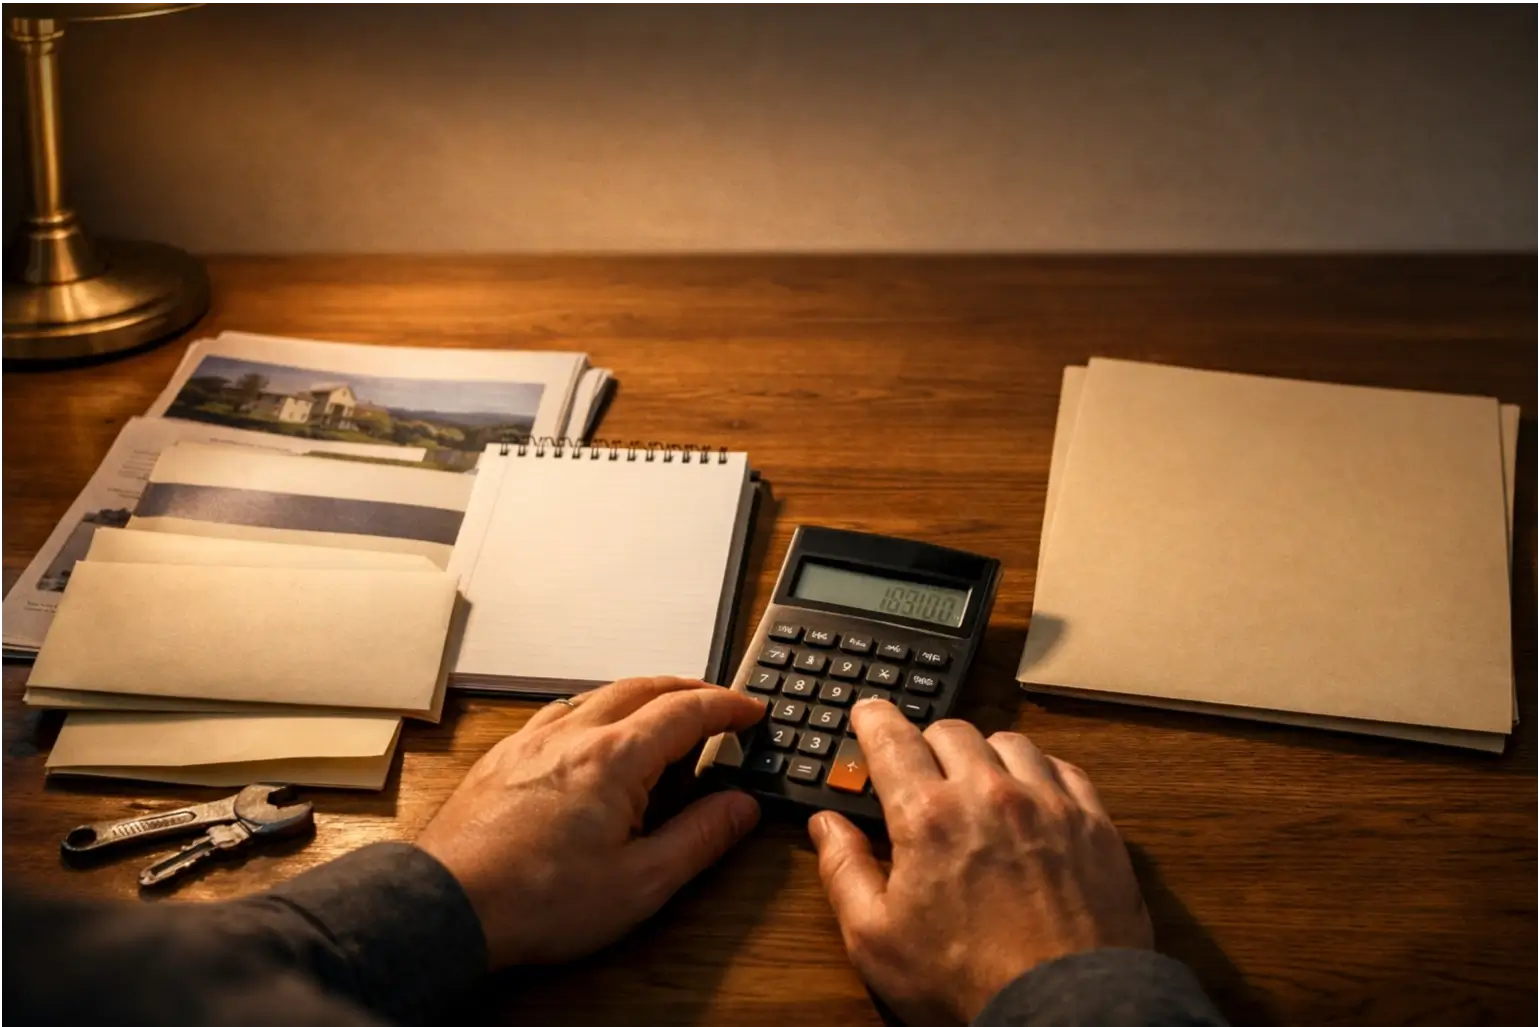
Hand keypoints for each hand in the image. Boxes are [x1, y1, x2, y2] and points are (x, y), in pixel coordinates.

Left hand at [417, 676, 764, 968]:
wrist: (448, 906)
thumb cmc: (536, 901)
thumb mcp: (640, 883)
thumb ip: (699, 838)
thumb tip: (740, 807)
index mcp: (615, 758)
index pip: (687, 711)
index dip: (727, 706)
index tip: (750, 710)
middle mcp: (573, 733)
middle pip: (645, 687)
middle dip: (689, 689)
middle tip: (717, 704)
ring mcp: (534, 739)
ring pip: (600, 693)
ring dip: (642, 695)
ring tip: (663, 715)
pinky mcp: (505, 755)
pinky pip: (561, 711)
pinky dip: (596, 709)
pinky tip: (594, 733)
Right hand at [809, 700, 1151, 1025]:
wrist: (1065, 1012)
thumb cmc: (968, 983)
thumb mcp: (876, 938)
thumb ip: (843, 871)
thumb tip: (826, 826)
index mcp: (928, 815)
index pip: (891, 736)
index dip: (872, 718)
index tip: (867, 714)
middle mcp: (989, 793)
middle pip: (951, 730)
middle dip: (926, 742)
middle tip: (919, 771)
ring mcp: (1047, 803)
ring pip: (1009, 742)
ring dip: (984, 754)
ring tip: (976, 782)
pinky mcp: (1093, 823)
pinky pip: (1062, 769)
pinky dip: (1039, 772)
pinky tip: (1031, 796)